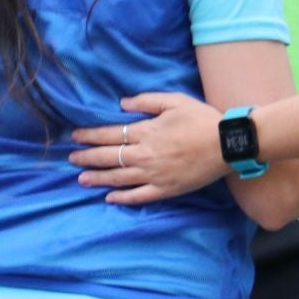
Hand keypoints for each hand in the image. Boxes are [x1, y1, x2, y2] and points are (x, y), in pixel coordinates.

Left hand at [71, 94, 230, 204]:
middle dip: (87, 157)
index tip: (75, 136)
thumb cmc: (202, 119)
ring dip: (97, 178)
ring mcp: (153, 175)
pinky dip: (122, 197)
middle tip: (71, 158)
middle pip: (108, 157)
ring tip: (81, 178)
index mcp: (146, 132)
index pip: (110, 134)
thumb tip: (121, 104)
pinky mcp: (165, 190)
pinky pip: (138, 196)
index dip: (90, 136)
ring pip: (118, 178)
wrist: (226, 144)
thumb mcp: (175, 101)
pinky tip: (109, 197)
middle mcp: (144, 155)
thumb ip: (146, 101)